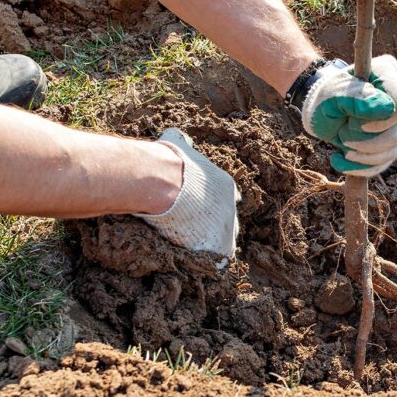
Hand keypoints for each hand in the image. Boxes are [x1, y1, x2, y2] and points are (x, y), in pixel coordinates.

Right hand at [137, 129, 240, 260]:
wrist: (164, 183)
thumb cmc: (168, 162)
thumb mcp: (176, 143)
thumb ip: (180, 142)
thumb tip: (173, 134)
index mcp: (226, 185)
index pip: (226, 199)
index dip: (211, 206)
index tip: (198, 209)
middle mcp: (232, 206)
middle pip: (227, 221)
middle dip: (214, 226)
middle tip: (195, 231)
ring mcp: (228, 227)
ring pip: (224, 240)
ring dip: (211, 245)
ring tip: (194, 248)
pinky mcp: (221, 246)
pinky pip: (219, 260)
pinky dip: (209, 262)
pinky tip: (196, 261)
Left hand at [301, 55, 396, 176]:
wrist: (324, 108)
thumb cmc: (327, 96)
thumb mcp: (333, 94)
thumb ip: (356, 98)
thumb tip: (387, 109)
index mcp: (389, 73)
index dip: (379, 124)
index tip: (352, 126)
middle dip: (366, 143)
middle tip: (341, 136)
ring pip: (394, 150)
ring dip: (362, 157)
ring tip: (341, 145)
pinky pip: (386, 162)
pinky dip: (362, 167)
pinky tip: (342, 159)